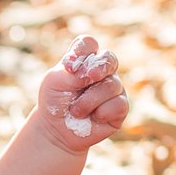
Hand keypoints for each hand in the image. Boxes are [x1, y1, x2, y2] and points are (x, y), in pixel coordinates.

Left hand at [36, 34, 127, 153]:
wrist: (57, 131)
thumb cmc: (55, 103)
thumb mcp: (55, 82)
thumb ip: (73, 71)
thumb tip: (94, 72)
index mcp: (84, 60)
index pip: (88, 44)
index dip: (82, 50)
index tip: (69, 65)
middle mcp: (102, 71)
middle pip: (109, 58)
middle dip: (99, 67)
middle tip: (88, 77)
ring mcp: (113, 88)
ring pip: (112, 85)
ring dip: (89, 100)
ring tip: (76, 111)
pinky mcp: (120, 107)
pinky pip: (119, 104)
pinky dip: (101, 112)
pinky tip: (93, 118)